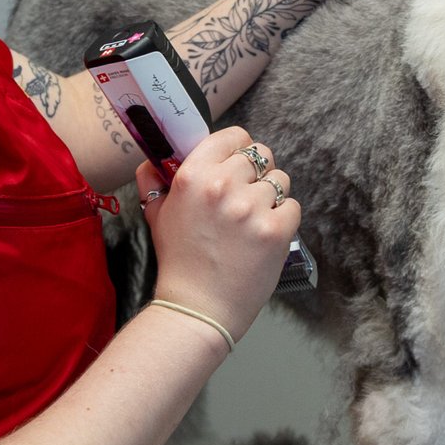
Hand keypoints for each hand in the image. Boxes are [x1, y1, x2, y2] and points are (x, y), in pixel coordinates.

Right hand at [139, 127, 299, 341]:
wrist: (199, 308)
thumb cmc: (179, 262)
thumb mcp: (157, 216)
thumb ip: (153, 182)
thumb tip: (153, 161)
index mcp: (193, 176)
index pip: (233, 136)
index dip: (237, 148)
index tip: (236, 162)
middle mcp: (224, 186)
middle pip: (260, 154)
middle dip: (255, 173)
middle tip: (244, 197)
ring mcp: (253, 208)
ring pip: (280, 180)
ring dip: (271, 195)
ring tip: (253, 220)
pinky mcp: (277, 230)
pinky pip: (292, 206)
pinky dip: (283, 218)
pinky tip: (264, 235)